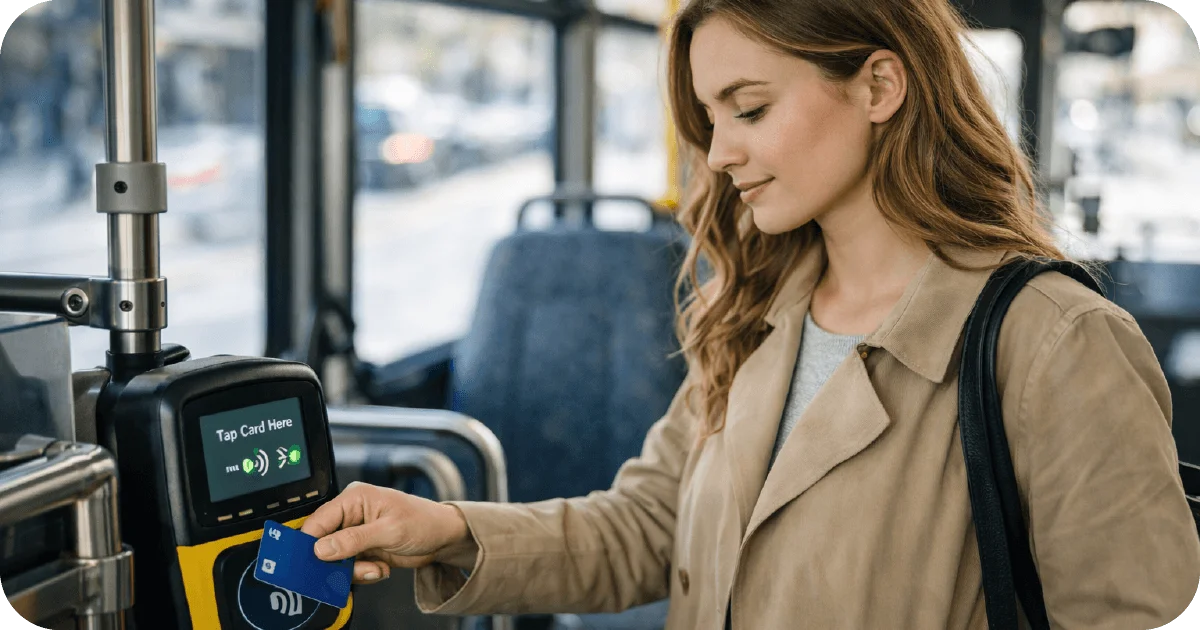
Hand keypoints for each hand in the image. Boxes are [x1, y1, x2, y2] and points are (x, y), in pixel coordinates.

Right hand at [300, 481, 472, 583]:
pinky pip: (350, 567)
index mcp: (354, 498)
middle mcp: (352, 515)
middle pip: (323, 542)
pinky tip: (380, 568)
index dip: (311, 541)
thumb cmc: (423, 521)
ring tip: (375, 568)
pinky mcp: (363, 550)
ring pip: (336, 559)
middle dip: (336, 561)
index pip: (319, 520)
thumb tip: (321, 548)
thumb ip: (354, 539)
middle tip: (351, 569)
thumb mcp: (389, 530)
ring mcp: (356, 534)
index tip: (309, 561)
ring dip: (353, 570)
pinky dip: (363, 573)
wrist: (443, 538)